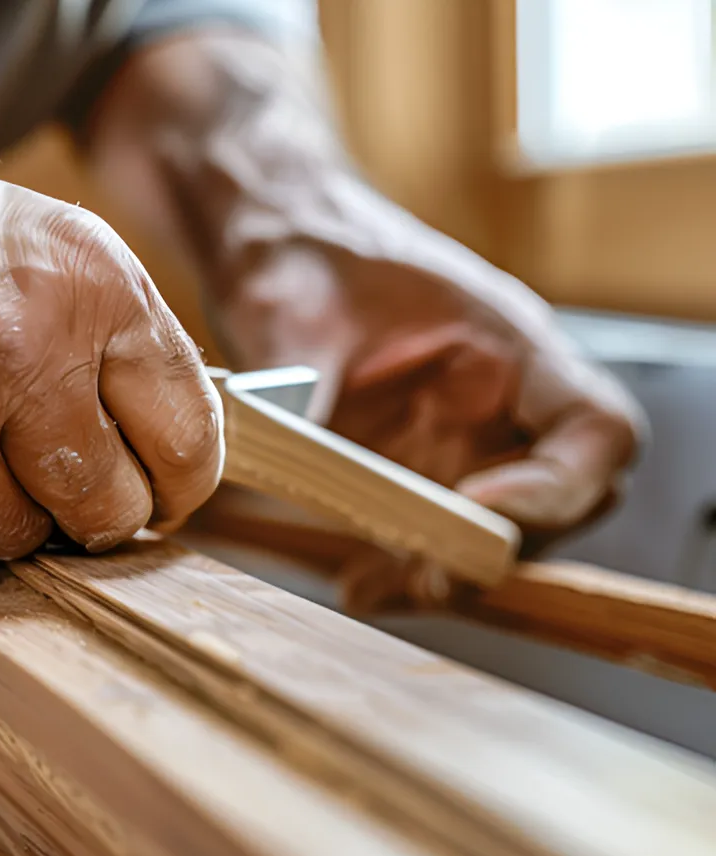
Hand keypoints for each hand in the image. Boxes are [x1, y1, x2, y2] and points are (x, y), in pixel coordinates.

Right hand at [0, 1, 221, 560]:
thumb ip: (105, 349)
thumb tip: (161, 460)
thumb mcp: (28, 249)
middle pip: (110, 513)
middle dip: (76, 515)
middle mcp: (27, 349)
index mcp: (92, 285)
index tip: (145, 497)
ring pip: (14, 539)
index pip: (189, 441)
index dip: (170, 487)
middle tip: (22, 474)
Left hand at [213, 179, 644, 608]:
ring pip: (490, 533)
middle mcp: (499, 406)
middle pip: (555, 503)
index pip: (594, 431)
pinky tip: (356, 585)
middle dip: (497, 548)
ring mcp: (458, 444)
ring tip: (377, 590)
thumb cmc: (307, 255)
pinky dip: (401, 569)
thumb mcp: (299, 319)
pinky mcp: (411, 472)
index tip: (476, 505)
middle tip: (427, 576)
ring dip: (444, 572)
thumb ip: (311, 393)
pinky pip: (428, 537)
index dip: (557, 485)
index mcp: (508, 348)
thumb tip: (287, 455)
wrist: (277, 250)